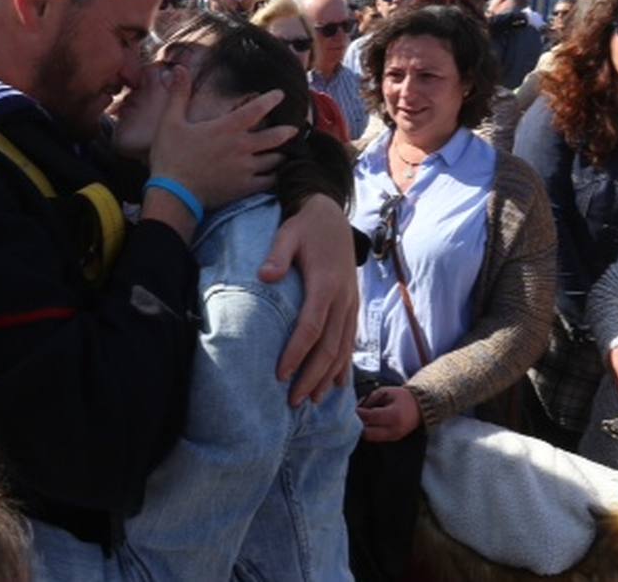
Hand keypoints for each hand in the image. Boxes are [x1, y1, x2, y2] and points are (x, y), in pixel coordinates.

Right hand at [147, 65, 294, 208]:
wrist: (174, 194)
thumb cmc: (171, 156)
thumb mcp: (170, 121)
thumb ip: (178, 94)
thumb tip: (178, 69)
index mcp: (227, 128)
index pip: (257, 109)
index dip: (272, 99)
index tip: (280, 95)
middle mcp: (242, 146)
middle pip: (275, 136)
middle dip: (287, 131)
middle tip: (294, 129)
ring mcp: (246, 168)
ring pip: (275, 159)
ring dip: (281, 154)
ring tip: (285, 152)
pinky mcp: (245, 187)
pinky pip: (269, 181)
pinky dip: (275, 177)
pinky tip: (277, 175)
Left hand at [260, 194, 356, 404]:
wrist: (332, 217)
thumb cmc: (305, 227)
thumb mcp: (288, 233)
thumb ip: (277, 255)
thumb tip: (265, 276)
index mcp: (325, 284)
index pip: (311, 327)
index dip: (296, 353)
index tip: (280, 375)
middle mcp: (343, 298)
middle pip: (329, 346)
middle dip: (312, 376)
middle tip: (293, 401)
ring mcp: (351, 304)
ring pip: (342, 348)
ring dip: (327, 377)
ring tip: (311, 400)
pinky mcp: (352, 306)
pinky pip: (350, 341)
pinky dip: (343, 365)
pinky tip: (336, 385)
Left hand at [356, 386, 421, 442]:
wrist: (419, 407)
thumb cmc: (401, 397)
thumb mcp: (385, 392)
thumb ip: (370, 400)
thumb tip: (357, 409)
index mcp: (393, 415)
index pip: (370, 417)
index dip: (359, 413)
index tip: (352, 409)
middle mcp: (394, 429)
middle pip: (368, 432)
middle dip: (358, 424)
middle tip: (353, 416)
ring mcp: (394, 437)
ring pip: (370, 438)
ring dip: (363, 429)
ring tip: (360, 419)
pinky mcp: (393, 439)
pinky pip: (376, 438)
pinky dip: (369, 431)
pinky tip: (367, 423)